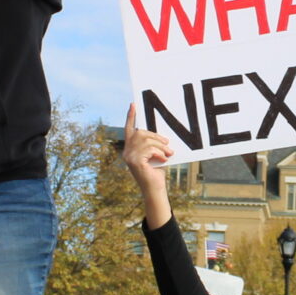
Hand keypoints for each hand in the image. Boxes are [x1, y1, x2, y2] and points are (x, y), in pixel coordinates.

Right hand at [121, 104, 174, 225]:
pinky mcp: (135, 162)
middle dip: (156, 136)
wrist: (155, 190)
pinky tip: (163, 159)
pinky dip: (159, 153)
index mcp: (130, 149)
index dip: (130, 117)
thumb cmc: (156, 172)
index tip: (133, 104)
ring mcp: (129, 157)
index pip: (129, 129)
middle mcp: (126, 152)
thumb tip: (161, 135)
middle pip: (140, 133)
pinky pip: (149, 149)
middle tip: (167, 143)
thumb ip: (153, 144)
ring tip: (168, 153)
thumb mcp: (155, 155)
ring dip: (161, 146)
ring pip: (146, 140)